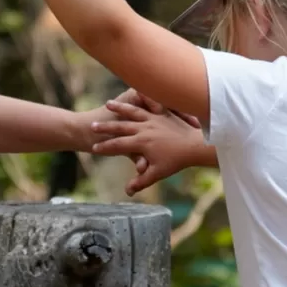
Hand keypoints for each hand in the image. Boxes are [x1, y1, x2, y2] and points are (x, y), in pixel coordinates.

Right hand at [91, 93, 210, 194]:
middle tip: (91, 126)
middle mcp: (144, 128)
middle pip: (120, 126)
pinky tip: (133, 94)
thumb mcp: (157, 173)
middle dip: (105, 127)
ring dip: (119, 107)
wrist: (195, 146)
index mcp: (142, 142)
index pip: (118, 145)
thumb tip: (128, 192)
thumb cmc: (177, 161)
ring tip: (108, 103)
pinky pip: (148, 103)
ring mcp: (152, 119)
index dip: (104, 147)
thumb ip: (141, 181)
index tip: (93, 148)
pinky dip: (140, 99)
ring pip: (132, 111)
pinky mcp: (161, 113)